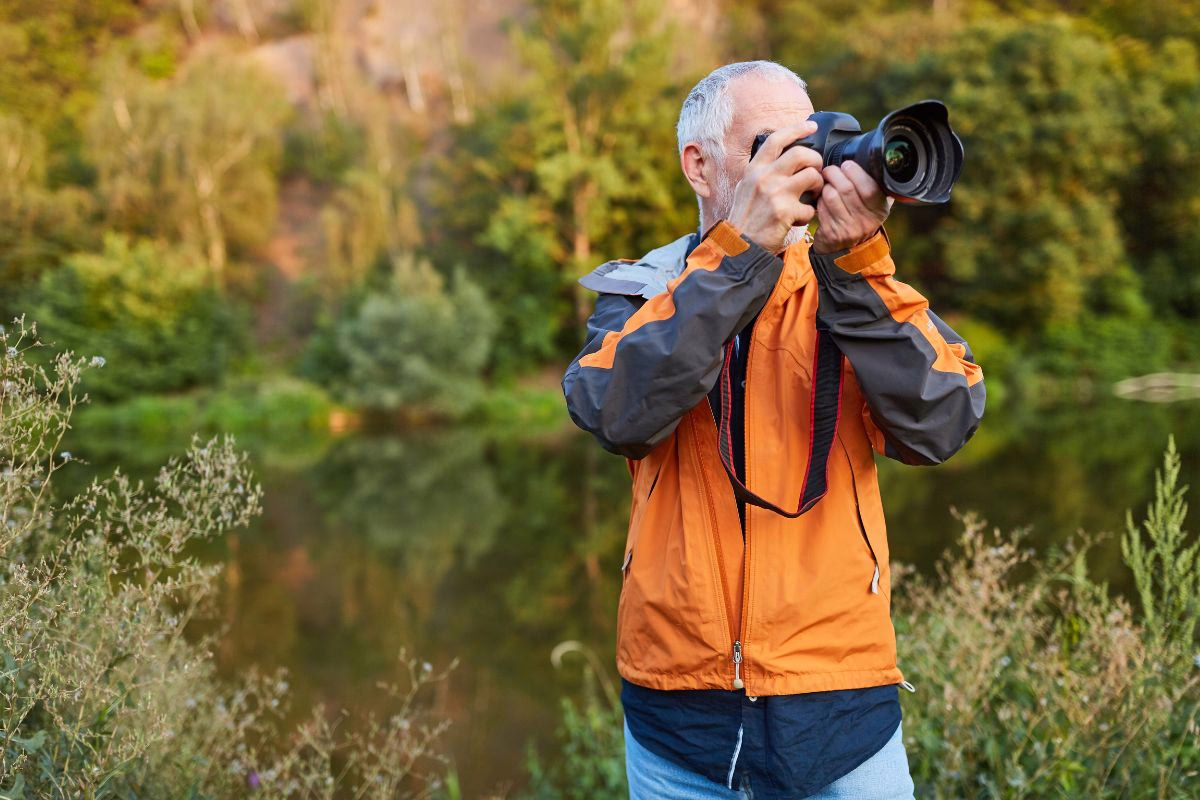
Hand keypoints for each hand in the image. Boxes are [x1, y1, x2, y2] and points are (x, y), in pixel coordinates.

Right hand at [726, 122, 824, 253]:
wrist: (739, 246)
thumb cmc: (745, 218)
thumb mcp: (745, 188)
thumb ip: (761, 172)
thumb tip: (780, 156)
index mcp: (754, 170)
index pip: (776, 139)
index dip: (797, 129)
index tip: (811, 126)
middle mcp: (764, 178)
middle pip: (801, 154)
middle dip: (815, 160)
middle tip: (816, 170)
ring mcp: (775, 194)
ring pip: (812, 176)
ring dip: (818, 185)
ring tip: (813, 194)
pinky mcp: (785, 212)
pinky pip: (810, 207)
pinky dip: (809, 214)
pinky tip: (800, 218)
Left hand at [811, 161, 892, 252]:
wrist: (848, 251)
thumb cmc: (860, 220)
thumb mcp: (876, 207)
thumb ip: (878, 188)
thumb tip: (875, 163)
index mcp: (880, 210)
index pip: (870, 187)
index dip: (856, 172)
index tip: (847, 165)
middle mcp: (866, 221)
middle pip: (847, 188)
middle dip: (835, 173)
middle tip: (830, 170)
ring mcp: (848, 229)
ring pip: (831, 196)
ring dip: (825, 186)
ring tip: (825, 183)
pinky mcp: (831, 233)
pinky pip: (821, 208)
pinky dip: (819, 199)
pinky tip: (821, 198)